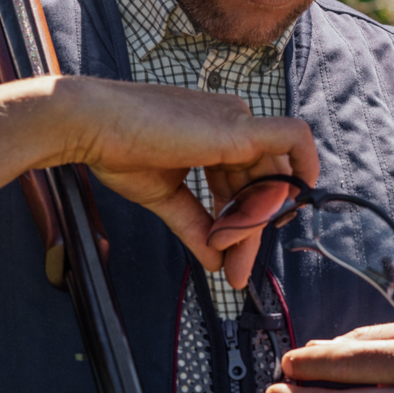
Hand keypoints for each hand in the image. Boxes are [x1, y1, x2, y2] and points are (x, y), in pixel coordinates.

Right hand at [51, 77, 317, 286]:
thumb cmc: (119, 151)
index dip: (241, 223)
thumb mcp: (166, 197)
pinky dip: (302, 167)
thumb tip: (217, 263)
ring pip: (271, 178)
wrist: (91, 126)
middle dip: (251, 231)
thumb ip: (196, 226)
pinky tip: (293, 201)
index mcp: (216, 134)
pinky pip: (293, 139)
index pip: (245, 184)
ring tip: (224, 249)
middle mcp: (232, 122)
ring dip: (253, 222)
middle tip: (235, 271)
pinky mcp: (238, 127)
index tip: (226, 259)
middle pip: (261, 185)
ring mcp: (237, 121)